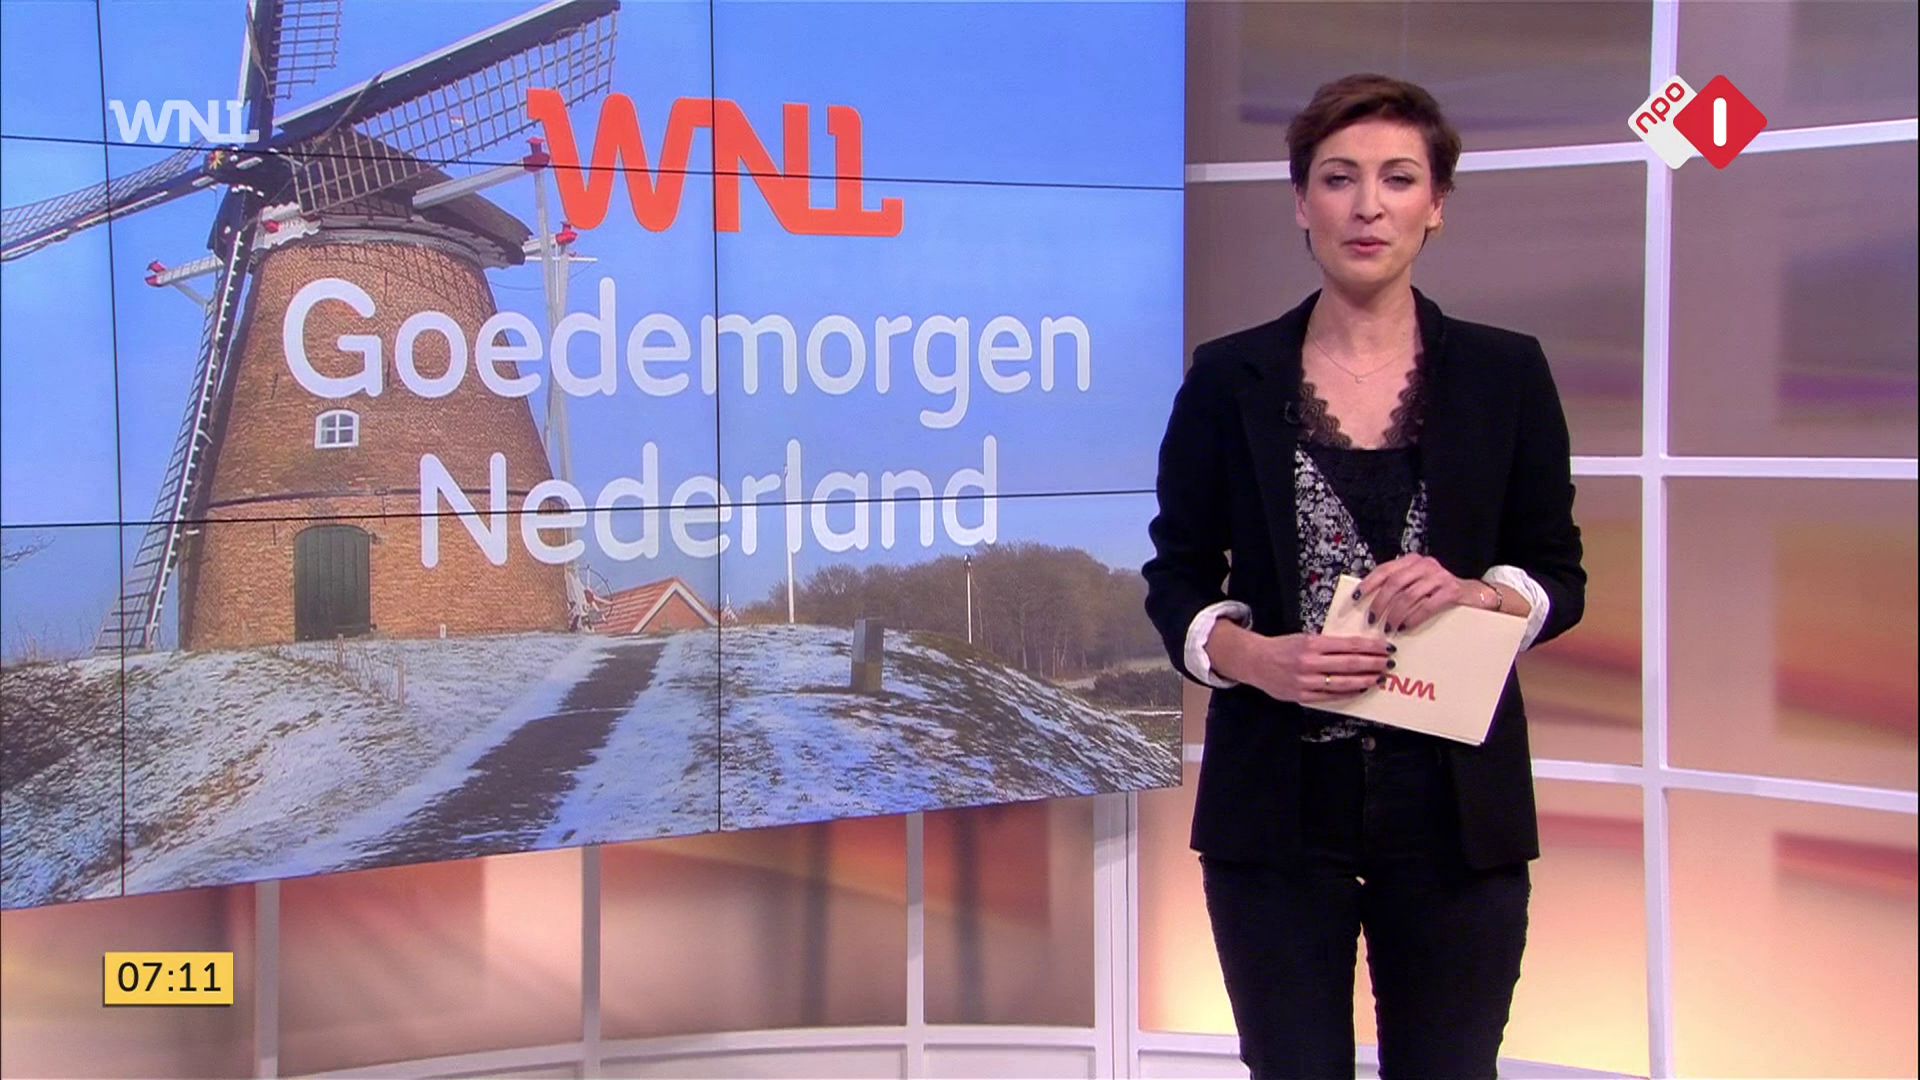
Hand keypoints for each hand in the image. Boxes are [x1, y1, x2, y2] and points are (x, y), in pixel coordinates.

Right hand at [1208, 622, 1391, 703]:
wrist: (1256, 661)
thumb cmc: (1283, 647)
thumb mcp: (1304, 637)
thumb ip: (1328, 644)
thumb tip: (1357, 648)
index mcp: (1311, 643)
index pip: (1348, 645)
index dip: (1370, 647)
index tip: (1385, 647)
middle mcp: (1310, 662)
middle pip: (1350, 664)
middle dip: (1373, 663)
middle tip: (1388, 662)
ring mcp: (1306, 681)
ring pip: (1343, 682)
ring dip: (1365, 680)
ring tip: (1379, 677)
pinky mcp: (1303, 696)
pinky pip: (1331, 696)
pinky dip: (1349, 693)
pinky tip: (1361, 689)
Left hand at [1357, 554, 1485, 633]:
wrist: (1477, 596)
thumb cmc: (1441, 593)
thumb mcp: (1418, 585)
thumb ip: (1398, 588)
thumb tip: (1368, 603)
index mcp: (1413, 561)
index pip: (1385, 570)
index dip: (1368, 584)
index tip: (1356, 598)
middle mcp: (1425, 565)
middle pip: (1394, 583)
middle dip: (1380, 603)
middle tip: (1372, 620)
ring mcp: (1440, 577)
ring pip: (1409, 595)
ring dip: (1395, 614)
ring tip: (1388, 628)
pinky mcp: (1451, 591)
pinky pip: (1427, 606)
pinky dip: (1413, 618)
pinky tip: (1406, 627)